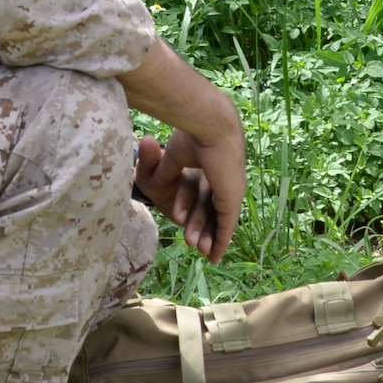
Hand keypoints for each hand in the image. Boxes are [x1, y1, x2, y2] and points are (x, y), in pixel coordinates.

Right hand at [115, 40, 248, 262]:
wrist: (208, 127)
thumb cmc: (190, 135)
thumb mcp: (172, 159)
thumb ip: (163, 172)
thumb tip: (151, 178)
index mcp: (212, 166)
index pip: (204, 194)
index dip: (195, 210)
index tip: (183, 222)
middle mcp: (224, 180)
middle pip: (212, 209)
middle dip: (201, 228)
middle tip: (192, 244)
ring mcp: (230, 190)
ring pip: (218, 220)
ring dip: (207, 236)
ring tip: (198, 250)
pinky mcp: (231, 198)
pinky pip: (226, 225)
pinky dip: (221, 240)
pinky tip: (215, 254)